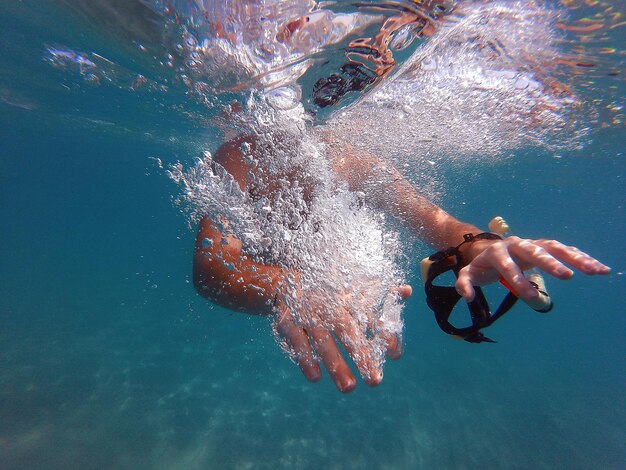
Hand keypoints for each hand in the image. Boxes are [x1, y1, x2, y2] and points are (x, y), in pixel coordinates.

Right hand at [273, 285, 411, 392]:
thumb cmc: (328, 292)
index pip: (369, 316)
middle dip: (361, 355)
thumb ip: (381, 294)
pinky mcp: (289, 322)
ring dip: (336, 364)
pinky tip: (316, 377)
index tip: (395, 355)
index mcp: (348, 298)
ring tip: (349, 388)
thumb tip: (408, 290)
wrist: (286, 283)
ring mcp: (309, 314)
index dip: (383, 334)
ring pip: (323, 340)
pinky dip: (305, 358)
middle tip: (375, 381)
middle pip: (347, 331)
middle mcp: (330, 306)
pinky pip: (298, 341)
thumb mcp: (353, 290)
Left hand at [455, 236, 610, 301]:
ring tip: (596, 271)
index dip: (517, 280)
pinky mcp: (545, 246)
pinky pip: (565, 250)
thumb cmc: (480, 266)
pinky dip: (582, 258)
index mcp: (496, 252)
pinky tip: (600, 268)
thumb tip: (467, 296)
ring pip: (555, 248)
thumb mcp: (467, 274)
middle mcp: (516, 244)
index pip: (507, 266)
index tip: (529, 296)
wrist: (488, 248)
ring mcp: (532, 244)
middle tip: (566, 277)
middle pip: (534, 252)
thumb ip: (464, 285)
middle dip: (550, 263)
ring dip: (575, 259)